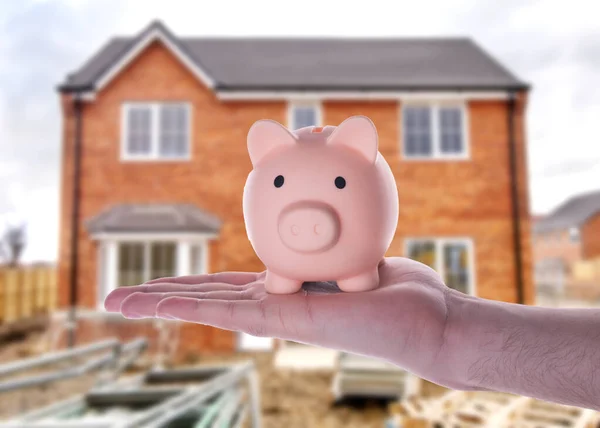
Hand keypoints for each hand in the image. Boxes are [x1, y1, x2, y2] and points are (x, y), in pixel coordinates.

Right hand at [104, 257, 457, 387]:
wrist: (425, 318)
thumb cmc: (394, 288)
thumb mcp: (351, 246)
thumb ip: (326, 234)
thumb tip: (318, 208)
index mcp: (281, 291)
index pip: (223, 285)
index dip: (187, 283)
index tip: (157, 282)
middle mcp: (272, 306)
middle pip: (204, 298)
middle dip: (158, 296)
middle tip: (113, 297)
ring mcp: (276, 317)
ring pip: (206, 307)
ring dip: (159, 303)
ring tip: (115, 301)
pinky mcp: (287, 322)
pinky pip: (233, 310)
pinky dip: (191, 304)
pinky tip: (156, 303)